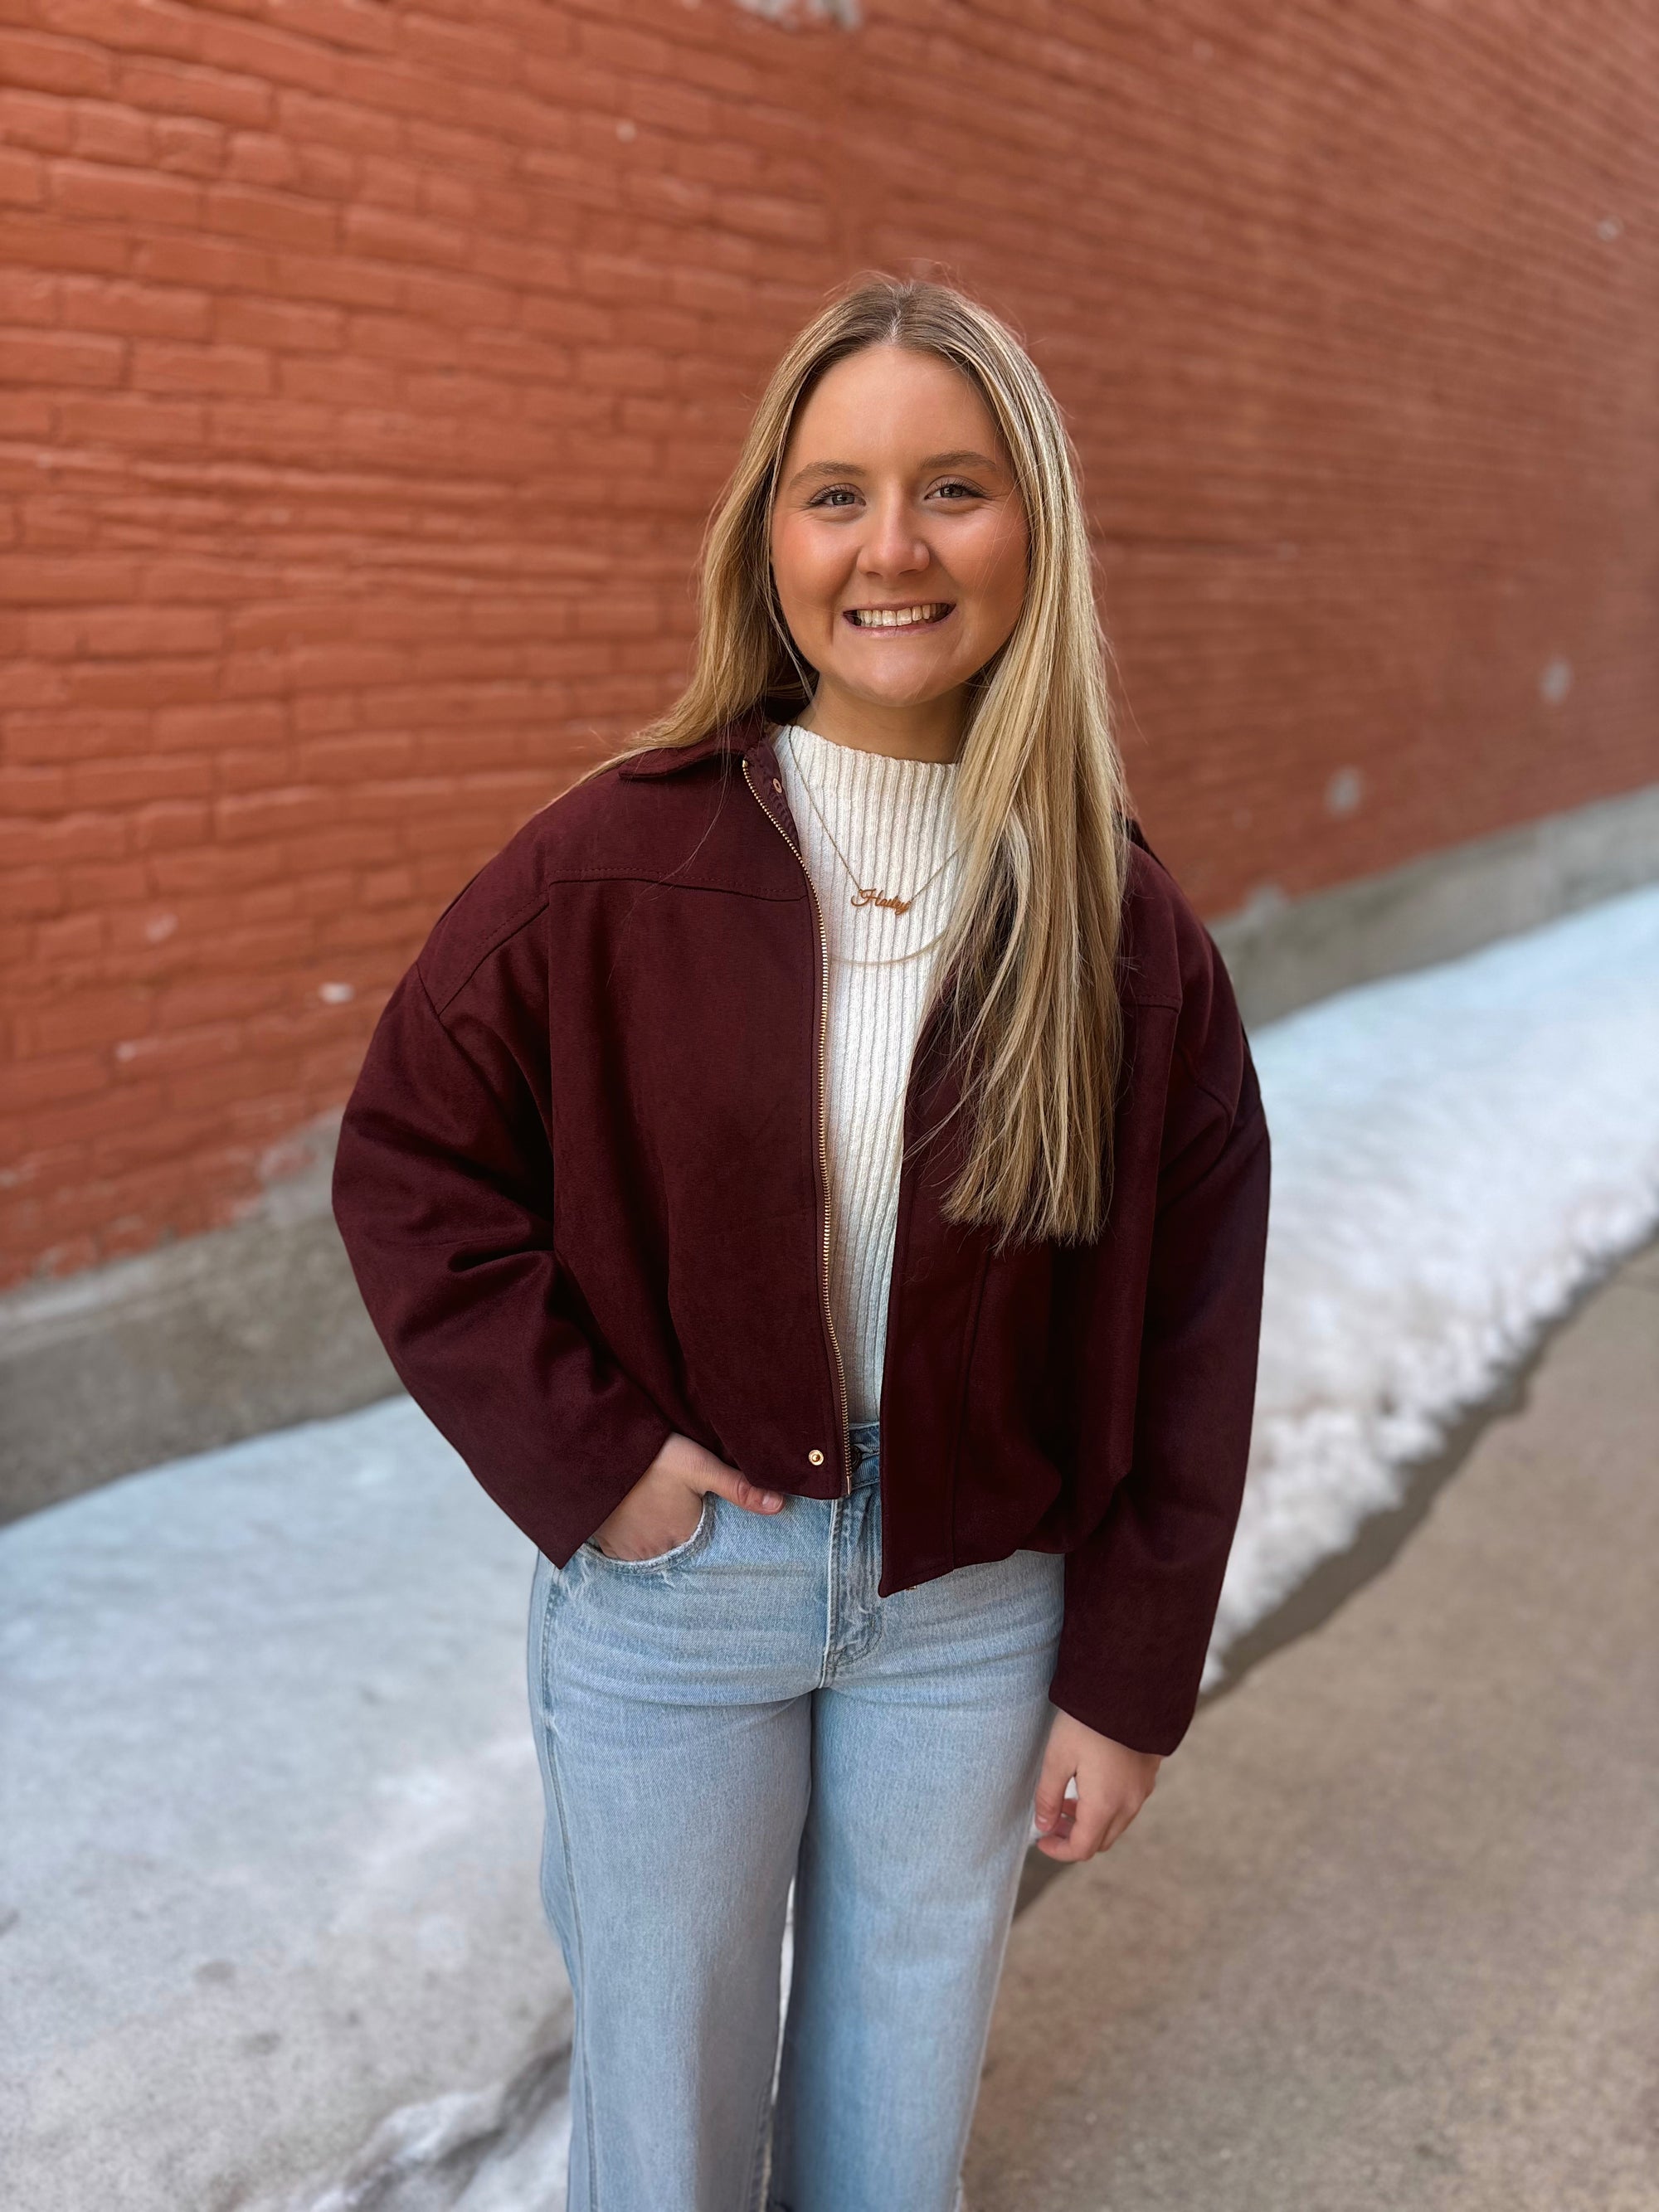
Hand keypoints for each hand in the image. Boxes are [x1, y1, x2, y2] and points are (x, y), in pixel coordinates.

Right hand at [588, 1431, 784, 1560]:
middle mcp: (658, 1551)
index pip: (703, 1540)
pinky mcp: (606, 1545)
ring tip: (652, 1511)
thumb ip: (739, 1487)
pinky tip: (631, 1518)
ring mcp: (629, 1551)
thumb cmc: (654, 1457)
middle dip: (677, 1532)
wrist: (597, 1450)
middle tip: (670, 1507)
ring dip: (652, 1536)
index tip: (696, 1511)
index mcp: (686, 1535)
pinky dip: (629, 1539)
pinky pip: (623, 1551)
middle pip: (676, 1545)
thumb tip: (780, 1505)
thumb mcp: (700, 1466)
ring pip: (650, 1549)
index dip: (701, 1524)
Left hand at [1032, 1709, 1161, 1861]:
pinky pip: (1127, 1804)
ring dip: (1091, 1821)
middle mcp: (1129, 1804)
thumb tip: (1043, 1826)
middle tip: (1052, 1819)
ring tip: (1068, 1799)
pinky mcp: (1148, 1774)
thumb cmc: (1088, 1721)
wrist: (1129, 1687)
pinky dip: (1107, 1806)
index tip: (1041, 1840)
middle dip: (1074, 1837)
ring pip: (1116, 1823)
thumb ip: (1048, 1796)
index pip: (1082, 1848)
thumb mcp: (1057, 1756)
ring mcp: (1142, 1790)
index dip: (1058, 1851)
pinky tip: (1090, 1782)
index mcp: (1105, 1805)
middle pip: (1101, 1840)